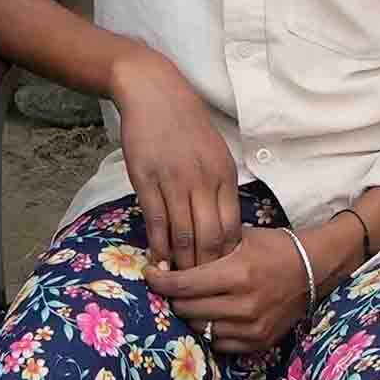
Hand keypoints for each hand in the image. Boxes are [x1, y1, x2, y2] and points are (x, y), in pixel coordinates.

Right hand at [107, 61, 244, 263]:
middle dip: (206, 267)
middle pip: (211, 237)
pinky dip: (158, 246)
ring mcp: (175, 181)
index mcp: (224, 175)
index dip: (226, 257)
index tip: (220, 274)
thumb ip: (219, 186)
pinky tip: (157, 260)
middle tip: (199, 287)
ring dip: (181, 262)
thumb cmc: (185, 124)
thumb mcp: (214, 152)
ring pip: (184, 234)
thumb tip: (222, 223)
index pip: (232, 228)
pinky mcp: (147, 180)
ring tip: (177, 281)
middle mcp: (204, 181)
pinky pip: (157, 221)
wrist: (154, 92)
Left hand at [162, 196, 331, 369]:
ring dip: (190, 315)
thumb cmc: (273, 247)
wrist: (314, 269)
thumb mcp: (240, 238)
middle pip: (187, 309)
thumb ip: (206, 250)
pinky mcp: (259, 342)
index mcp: (237, 274)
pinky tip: (211, 315)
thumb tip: (168, 259)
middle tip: (169, 287)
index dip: (160, 281)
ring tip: (190, 300)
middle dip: (172, 297)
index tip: (150, 275)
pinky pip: (219, 343)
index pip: (184, 285)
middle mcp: (243, 304)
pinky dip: (210, 330)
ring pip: (200, 328)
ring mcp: (252, 327)